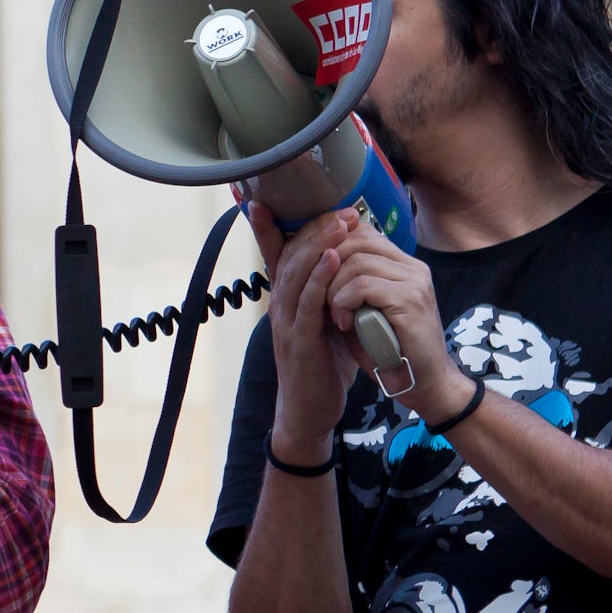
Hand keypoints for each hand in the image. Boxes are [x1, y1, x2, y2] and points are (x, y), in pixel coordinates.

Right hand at [253, 203, 365, 456]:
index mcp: (286, 302)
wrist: (310, 412)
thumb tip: (348, 265)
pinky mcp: (300, 342)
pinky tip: (333, 258)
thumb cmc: (322, 367)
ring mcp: (287, 324)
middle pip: (289, 256)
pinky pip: (308, 304)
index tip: (263, 199)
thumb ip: (330, 295)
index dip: (266, 228)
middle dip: (314, 227)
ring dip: (319, 244)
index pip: (274, 257)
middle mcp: (280, 307)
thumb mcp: (326, 323)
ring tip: (341, 222)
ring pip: (297, 274)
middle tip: (342, 207)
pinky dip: (319, 278)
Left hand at [321, 219, 465, 423]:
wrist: (424, 383)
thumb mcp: (360, 311)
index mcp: (401, 265)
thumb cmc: (387, 351)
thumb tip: (311, 266)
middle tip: (315, 293)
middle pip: (356, 239)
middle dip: (326, 264)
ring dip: (333, 289)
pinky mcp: (411, 299)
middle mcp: (411, 266)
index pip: (360, 232)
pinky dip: (344, 303)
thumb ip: (344, 286)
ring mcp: (414, 280)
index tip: (308, 267)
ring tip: (333, 315)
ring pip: (356, 262)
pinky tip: (344, 323)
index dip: (328, 244)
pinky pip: (363, 285)